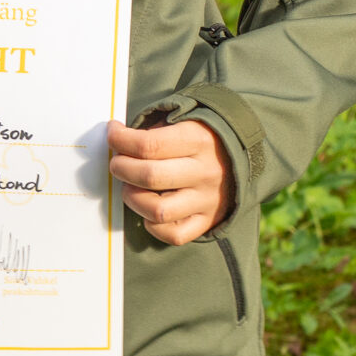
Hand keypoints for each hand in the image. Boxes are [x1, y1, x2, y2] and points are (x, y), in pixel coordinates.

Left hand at [108, 118, 233, 244]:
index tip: (113, 134)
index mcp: (198, 141)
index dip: (119, 139)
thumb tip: (115, 138)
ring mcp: (208, 200)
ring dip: (133, 198)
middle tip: (118, 162)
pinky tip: (149, 207)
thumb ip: (152, 130)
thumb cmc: (200, 138)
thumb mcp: (183, 121)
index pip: (148, 144)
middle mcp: (205, 172)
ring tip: (131, 187)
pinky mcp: (208, 221)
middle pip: (149, 176)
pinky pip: (173, 234)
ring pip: (157, 210)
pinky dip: (153, 225)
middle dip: (121, 168)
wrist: (243, 156)